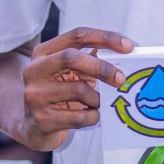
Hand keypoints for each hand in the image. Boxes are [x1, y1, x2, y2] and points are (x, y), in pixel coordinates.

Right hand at [19, 27, 132, 150]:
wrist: (34, 127)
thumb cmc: (60, 93)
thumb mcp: (70, 72)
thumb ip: (90, 59)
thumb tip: (124, 52)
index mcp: (43, 52)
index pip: (77, 35)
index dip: (105, 38)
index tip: (128, 46)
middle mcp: (34, 70)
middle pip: (71, 57)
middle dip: (101, 67)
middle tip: (121, 79)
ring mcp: (35, 95)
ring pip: (78, 90)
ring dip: (97, 98)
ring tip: (97, 103)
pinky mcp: (42, 120)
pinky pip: (79, 117)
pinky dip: (93, 117)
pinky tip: (92, 116)